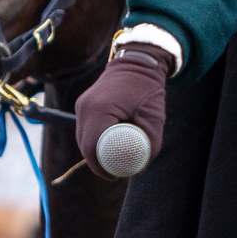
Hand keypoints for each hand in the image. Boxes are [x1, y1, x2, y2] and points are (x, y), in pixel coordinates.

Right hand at [77, 43, 169, 180]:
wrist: (138, 61)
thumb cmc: (148, 89)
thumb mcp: (155, 117)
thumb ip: (150, 143)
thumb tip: (139, 167)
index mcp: (99, 110)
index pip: (92, 148)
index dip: (101, 167)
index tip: (115, 176)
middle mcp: (85, 107)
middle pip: (85, 146)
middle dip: (99, 162)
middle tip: (116, 171)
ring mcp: (81, 104)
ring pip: (83, 138)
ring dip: (96, 150)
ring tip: (115, 157)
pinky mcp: (83, 104)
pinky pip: (85, 129)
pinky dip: (95, 139)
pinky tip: (109, 144)